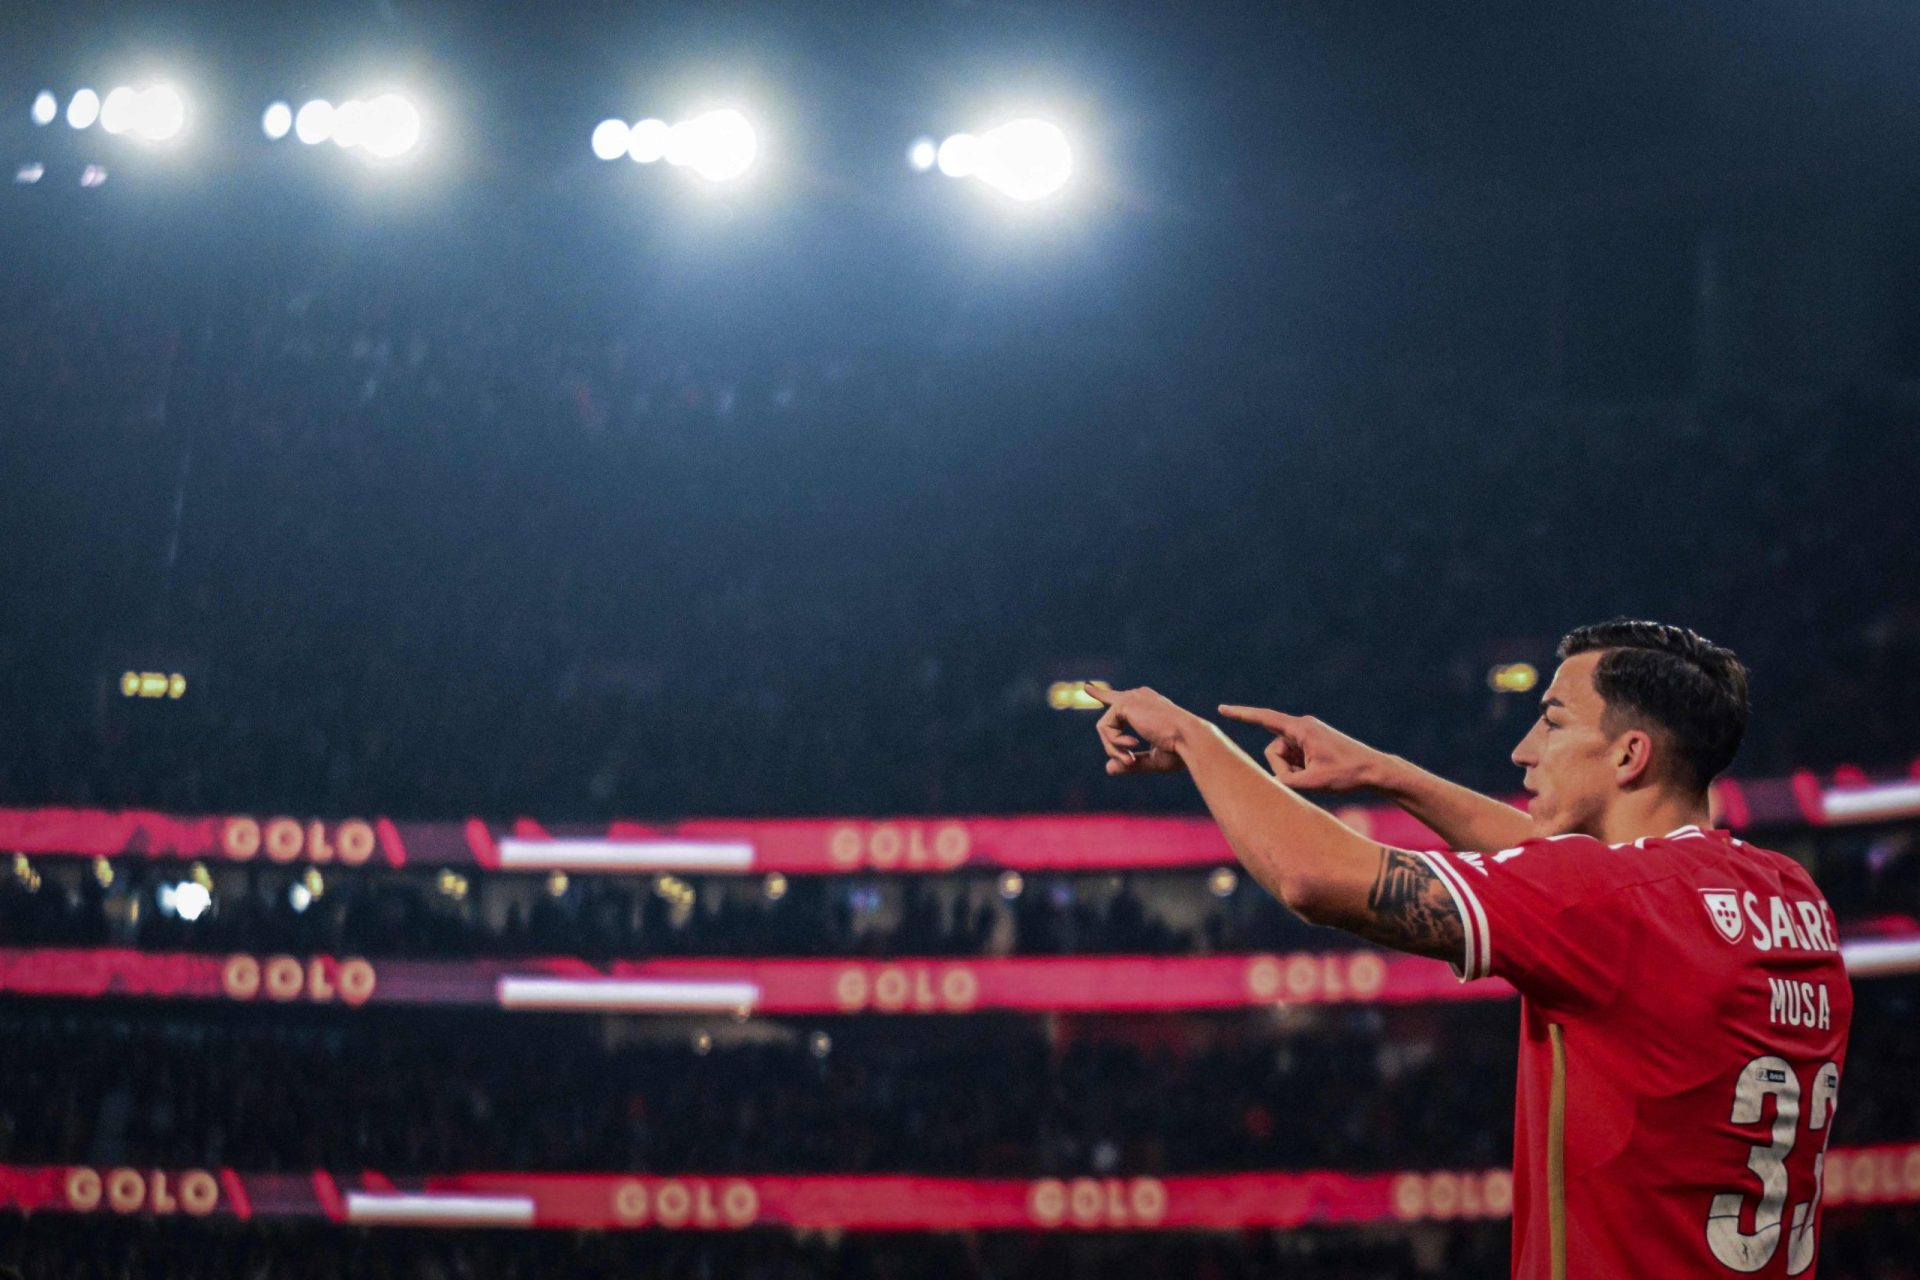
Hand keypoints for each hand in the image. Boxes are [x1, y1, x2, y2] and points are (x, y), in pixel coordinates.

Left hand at [1085, 684, 1203, 775]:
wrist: (1190, 740)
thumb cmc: (1180, 751)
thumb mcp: (1154, 759)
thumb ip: (1132, 763)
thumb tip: (1108, 768)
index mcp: (1150, 705)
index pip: (1122, 700)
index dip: (1103, 695)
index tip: (1087, 688)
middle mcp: (1140, 697)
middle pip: (1110, 715)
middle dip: (1112, 742)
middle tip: (1129, 760)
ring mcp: (1132, 697)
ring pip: (1106, 728)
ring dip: (1115, 748)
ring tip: (1132, 758)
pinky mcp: (1124, 703)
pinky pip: (1105, 728)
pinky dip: (1114, 743)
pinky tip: (1133, 745)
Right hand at [1215, 705, 1385, 791]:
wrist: (1374, 770)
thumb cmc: (1347, 774)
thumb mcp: (1312, 783)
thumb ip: (1284, 782)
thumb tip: (1267, 781)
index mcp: (1301, 729)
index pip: (1264, 718)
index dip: (1241, 715)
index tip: (1222, 709)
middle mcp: (1302, 727)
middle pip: (1273, 749)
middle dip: (1282, 768)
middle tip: (1306, 780)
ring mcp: (1307, 735)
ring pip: (1283, 756)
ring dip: (1293, 771)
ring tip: (1316, 777)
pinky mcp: (1312, 743)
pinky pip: (1294, 758)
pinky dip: (1300, 769)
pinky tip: (1319, 774)